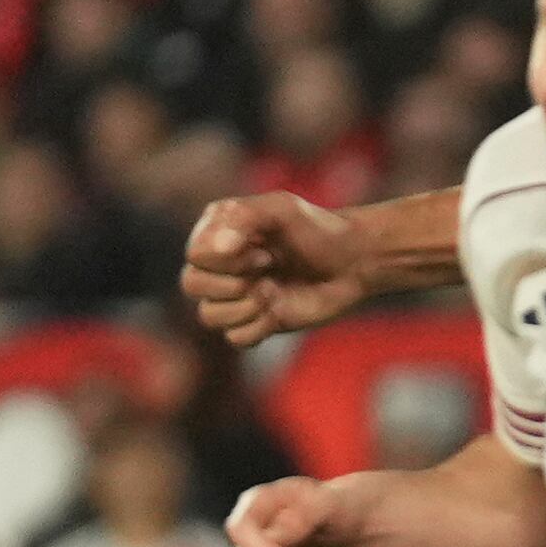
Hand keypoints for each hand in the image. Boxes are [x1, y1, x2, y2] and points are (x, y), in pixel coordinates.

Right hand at [180, 191, 373, 345]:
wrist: (353, 261)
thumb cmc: (317, 230)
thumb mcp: (282, 208)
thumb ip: (244, 218)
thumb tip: (221, 248)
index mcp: (218, 234)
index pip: (195, 256)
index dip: (226, 260)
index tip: (265, 250)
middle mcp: (221, 266)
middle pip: (191, 285)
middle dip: (232, 283)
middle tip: (268, 269)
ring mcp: (237, 296)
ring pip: (209, 316)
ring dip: (245, 307)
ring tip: (273, 292)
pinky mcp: (257, 322)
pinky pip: (236, 338)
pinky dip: (258, 327)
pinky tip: (279, 310)